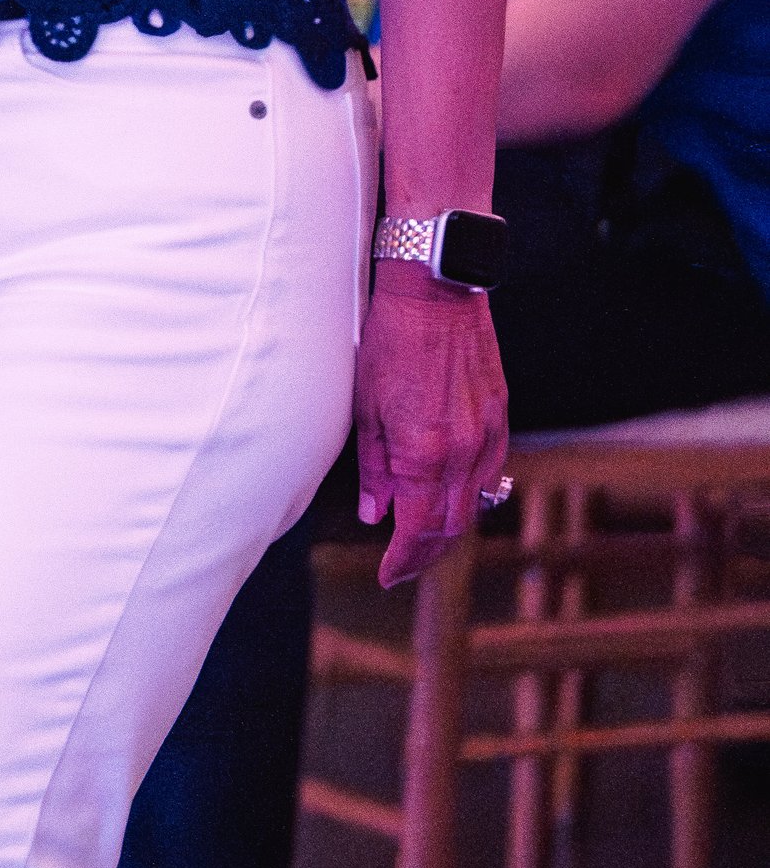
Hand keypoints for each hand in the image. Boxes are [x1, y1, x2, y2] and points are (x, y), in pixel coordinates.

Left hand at [354, 260, 509, 586]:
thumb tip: (374, 513)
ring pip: (473, 502)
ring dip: (449, 527)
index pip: (419, 530)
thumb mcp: (366, 408)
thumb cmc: (390, 343)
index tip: (388, 575)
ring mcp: (489, 434)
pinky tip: (449, 494)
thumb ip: (373, 468)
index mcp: (426, 453)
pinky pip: (489, 470)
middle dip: (426, 554)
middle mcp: (465, 452)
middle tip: (402, 565)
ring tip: (423, 538)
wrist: (435, 292)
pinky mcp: (501, 415)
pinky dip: (469, 493)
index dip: (404, 560)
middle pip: (452, 526)